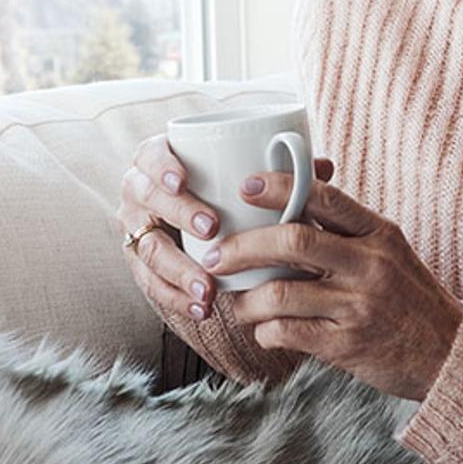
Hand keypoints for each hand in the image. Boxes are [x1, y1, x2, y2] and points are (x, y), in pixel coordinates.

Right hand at [117, 131, 334, 324]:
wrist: (201, 225)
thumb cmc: (228, 192)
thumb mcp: (250, 180)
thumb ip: (282, 172)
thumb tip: (322, 167)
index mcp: (161, 160)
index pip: (149, 155)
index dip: (161, 166)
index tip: (185, 180)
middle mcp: (142, 192)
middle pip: (146, 198)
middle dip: (178, 213)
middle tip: (212, 228)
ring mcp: (140, 229)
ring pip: (148, 248)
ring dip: (178, 268)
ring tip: (208, 286)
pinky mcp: (143, 265)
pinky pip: (152, 284)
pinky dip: (176, 298)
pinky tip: (201, 308)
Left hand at [201, 171, 462, 400]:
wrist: (450, 354)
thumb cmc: (410, 298)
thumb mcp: (390, 251)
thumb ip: (347, 228)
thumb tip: (294, 194)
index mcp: (378, 233)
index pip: (323, 197)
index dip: (279, 187)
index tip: (244, 187)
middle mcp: (370, 265)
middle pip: (292, 241)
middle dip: (241, 246)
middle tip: (214, 255)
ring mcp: (358, 306)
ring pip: (280, 293)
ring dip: (246, 300)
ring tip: (236, 302)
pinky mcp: (347, 345)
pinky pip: (288, 333)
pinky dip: (266, 332)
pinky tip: (265, 331)